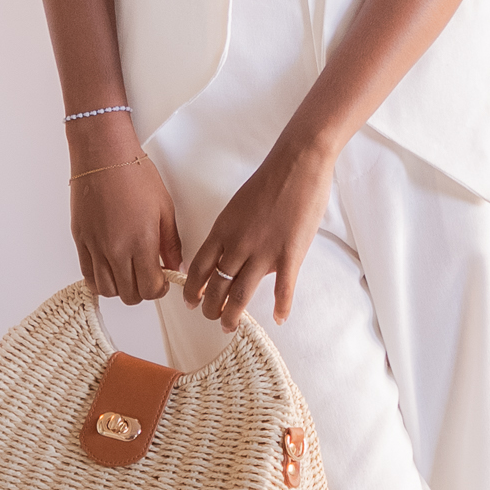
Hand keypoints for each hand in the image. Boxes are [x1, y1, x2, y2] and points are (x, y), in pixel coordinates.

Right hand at [71, 151, 181, 303]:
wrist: (104, 155)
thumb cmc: (134, 174)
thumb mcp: (165, 208)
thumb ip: (171, 243)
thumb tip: (176, 265)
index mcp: (141, 241)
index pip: (150, 288)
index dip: (159, 289)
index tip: (162, 281)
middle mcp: (116, 249)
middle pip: (129, 295)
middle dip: (142, 290)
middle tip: (147, 276)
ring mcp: (95, 247)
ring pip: (107, 290)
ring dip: (120, 287)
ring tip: (128, 272)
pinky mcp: (80, 241)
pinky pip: (88, 276)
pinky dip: (99, 279)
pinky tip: (109, 268)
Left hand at [182, 137, 333, 330]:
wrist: (297, 163)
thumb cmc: (268, 180)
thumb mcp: (238, 207)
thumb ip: (231, 234)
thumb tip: (228, 258)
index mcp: (223, 230)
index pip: (199, 268)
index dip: (193, 290)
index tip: (192, 303)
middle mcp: (238, 244)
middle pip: (217, 287)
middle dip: (211, 308)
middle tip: (212, 318)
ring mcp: (264, 251)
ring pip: (241, 294)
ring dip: (233, 315)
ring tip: (230, 326)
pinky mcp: (290, 253)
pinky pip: (283, 288)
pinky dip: (281, 307)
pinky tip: (279, 319)